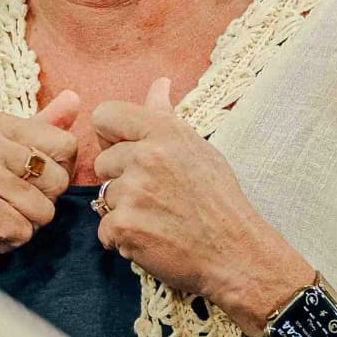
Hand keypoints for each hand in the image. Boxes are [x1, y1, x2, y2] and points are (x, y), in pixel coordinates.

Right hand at [0, 92, 85, 266]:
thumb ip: (38, 128)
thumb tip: (76, 99)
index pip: (65, 144)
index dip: (52, 173)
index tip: (17, 181)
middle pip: (59, 179)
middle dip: (39, 203)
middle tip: (1, 204)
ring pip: (45, 210)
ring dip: (22, 225)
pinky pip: (24, 231)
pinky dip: (7, 242)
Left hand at [90, 77, 308, 325]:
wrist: (235, 253)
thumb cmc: (219, 200)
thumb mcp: (198, 148)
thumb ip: (167, 116)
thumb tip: (159, 83)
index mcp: (163, 131)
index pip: (104, 115)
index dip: (111, 137)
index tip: (128, 152)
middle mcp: (146, 156)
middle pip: (101, 161)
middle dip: (121, 179)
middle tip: (157, 195)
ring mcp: (133, 192)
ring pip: (104, 197)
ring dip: (124, 211)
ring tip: (159, 218)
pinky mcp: (125, 227)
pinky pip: (104, 229)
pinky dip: (123, 238)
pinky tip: (153, 237)